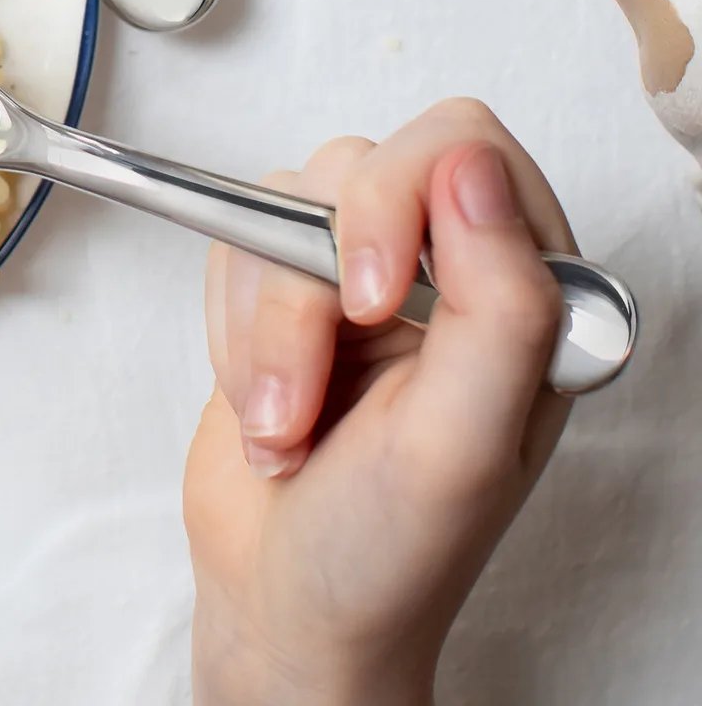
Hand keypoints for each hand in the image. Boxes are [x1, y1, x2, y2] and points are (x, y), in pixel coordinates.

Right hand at [183, 100, 573, 705]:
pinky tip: (263, 405)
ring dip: (265, 327)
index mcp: (527, 298)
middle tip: (308, 384)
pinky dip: (230, 328)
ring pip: (283, 205)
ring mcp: (361, 274)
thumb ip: (498, 303)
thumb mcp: (463, 444)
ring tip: (285, 423)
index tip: (365, 299)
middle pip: (360, 167)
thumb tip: (475, 167)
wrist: (285, 607)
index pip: (466, 149)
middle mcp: (447, 271)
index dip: (400, 199)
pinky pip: (232, 240)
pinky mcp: (285, 284)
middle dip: (309, 285)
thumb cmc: (388, 554)